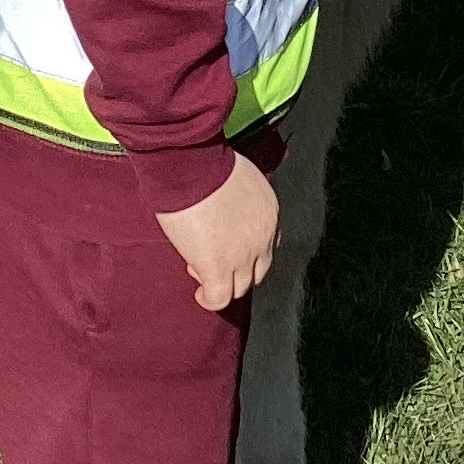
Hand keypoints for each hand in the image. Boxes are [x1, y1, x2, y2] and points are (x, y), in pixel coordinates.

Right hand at [155, 153, 279, 312]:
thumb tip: (226, 206)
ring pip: (239, 287)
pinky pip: (220, 298)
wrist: (193, 167)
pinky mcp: (219, 268)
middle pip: (257, 270)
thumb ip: (241, 198)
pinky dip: (210, 299)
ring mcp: (243, 255)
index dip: (247, 250)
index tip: (230, 246)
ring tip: (201, 270)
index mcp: (270, 212)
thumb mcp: (239, 179)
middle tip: (213, 258)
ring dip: (221, 283)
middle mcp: (263, 236)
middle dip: (236, 269)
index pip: (268, 244)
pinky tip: (201, 293)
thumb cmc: (207, 164)